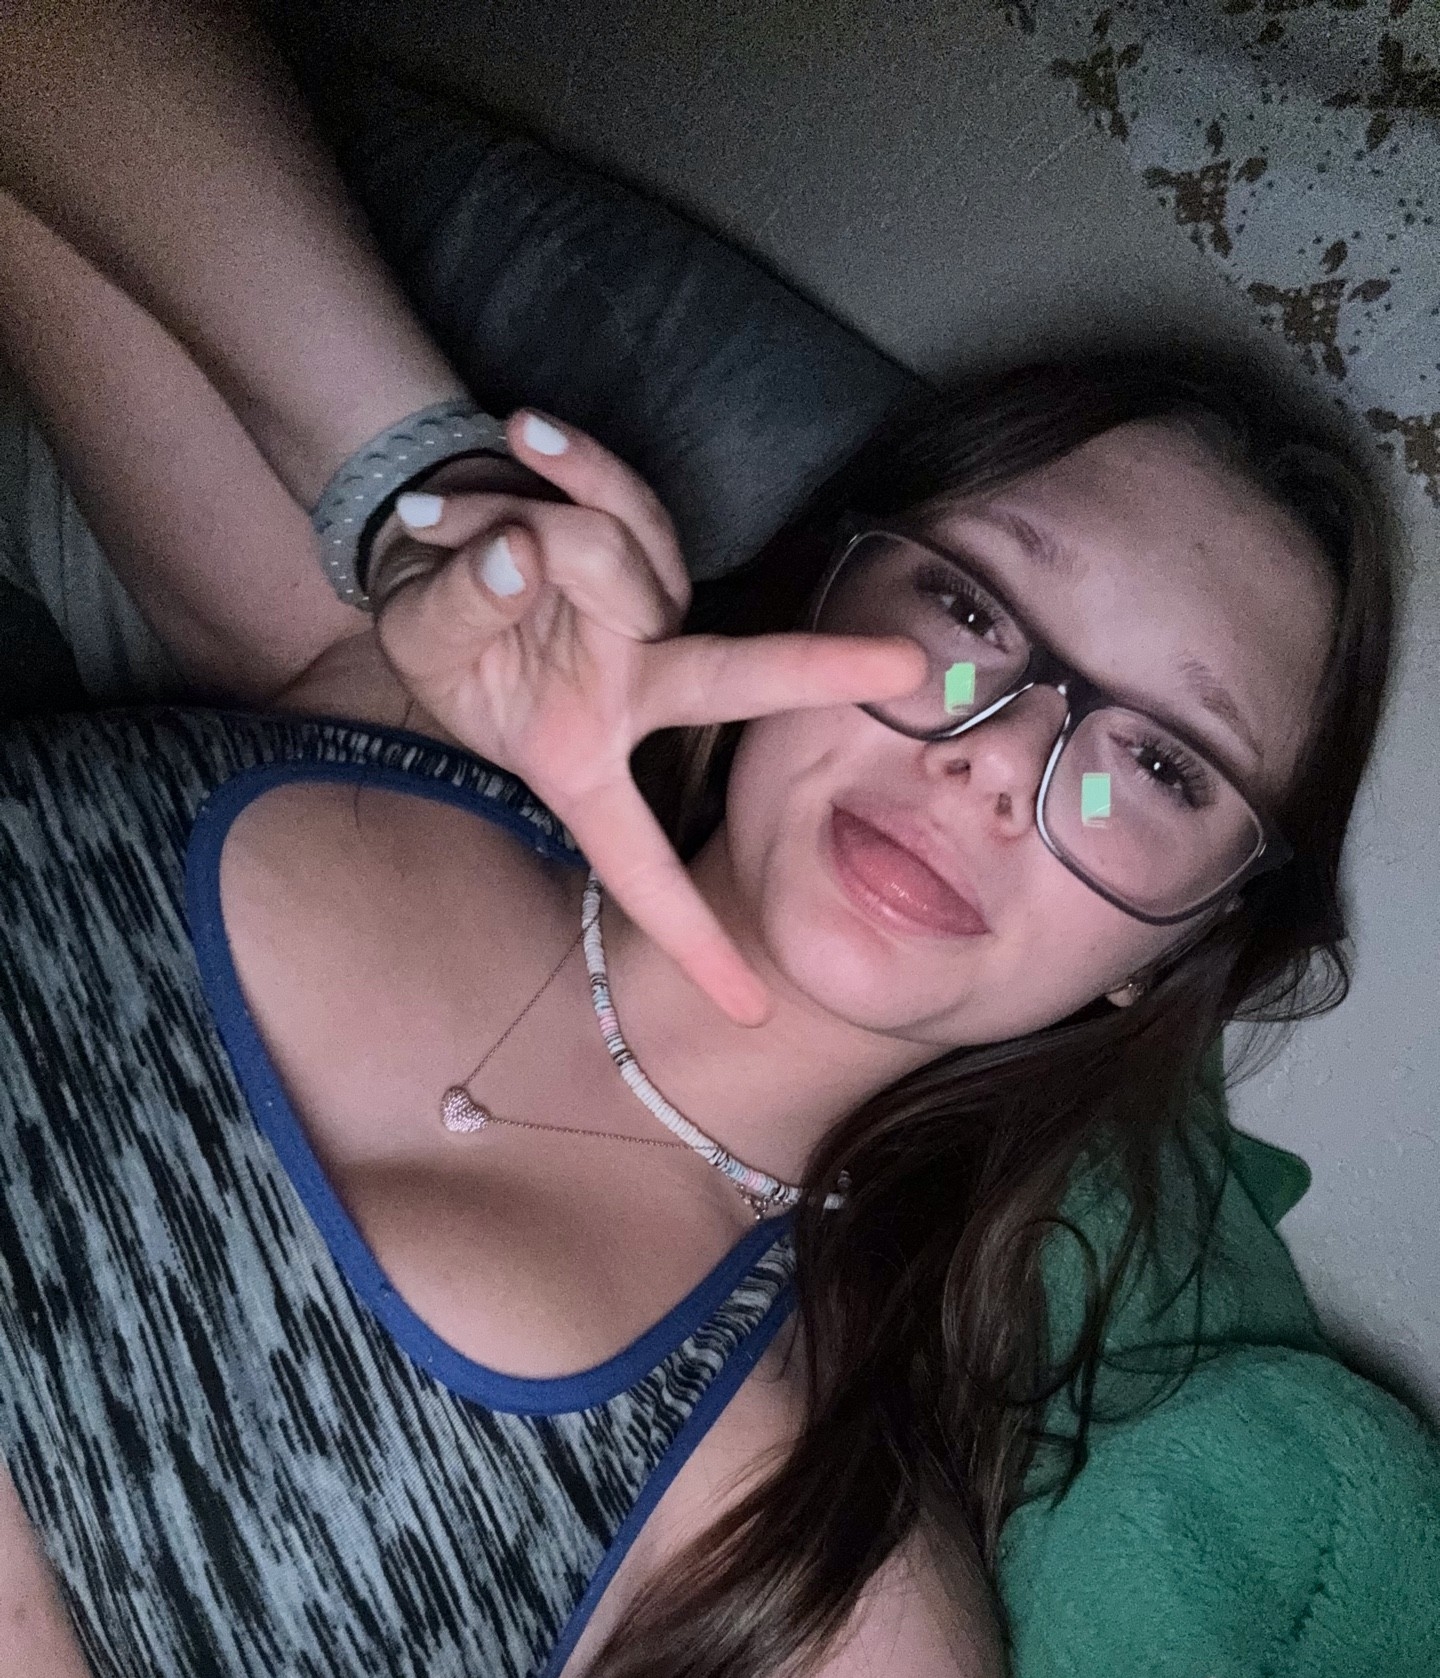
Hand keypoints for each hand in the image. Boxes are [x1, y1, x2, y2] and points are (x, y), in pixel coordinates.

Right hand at [374, 412, 925, 1024]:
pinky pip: (619, 486)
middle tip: (908, 666)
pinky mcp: (648, 533)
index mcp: (585, 757)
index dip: (690, 937)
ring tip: (462, 521)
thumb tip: (522, 558)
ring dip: (521, 524)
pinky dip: (564, 460)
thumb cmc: (436, 624)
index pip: (638, 861)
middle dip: (814, 668)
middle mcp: (635, 688)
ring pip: (618, 553)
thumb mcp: (421, 633)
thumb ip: (462, 606)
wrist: (430, 529)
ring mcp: (648, 609)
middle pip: (727, 680)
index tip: (754, 1010)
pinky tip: (525, 437)